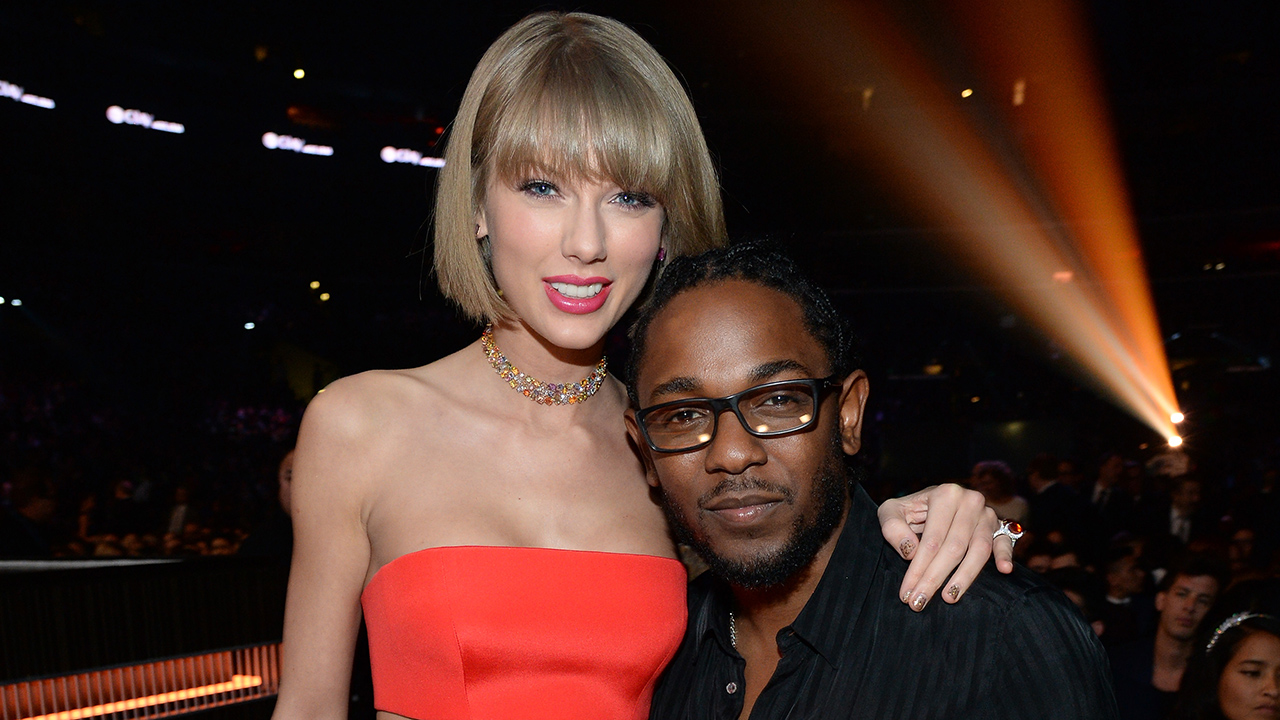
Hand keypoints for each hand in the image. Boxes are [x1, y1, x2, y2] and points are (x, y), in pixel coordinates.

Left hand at [877, 483, 1012, 610]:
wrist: (931, 502)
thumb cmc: (910, 510)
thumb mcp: (891, 511)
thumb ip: (893, 527)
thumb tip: (910, 550)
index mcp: (945, 495)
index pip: (932, 540)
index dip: (918, 569)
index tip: (907, 593)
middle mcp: (969, 501)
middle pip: (954, 548)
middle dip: (935, 578)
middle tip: (920, 602)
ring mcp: (987, 514)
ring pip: (979, 550)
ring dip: (964, 577)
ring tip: (949, 597)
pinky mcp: (999, 526)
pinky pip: (1005, 542)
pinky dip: (1005, 556)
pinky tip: (1004, 570)